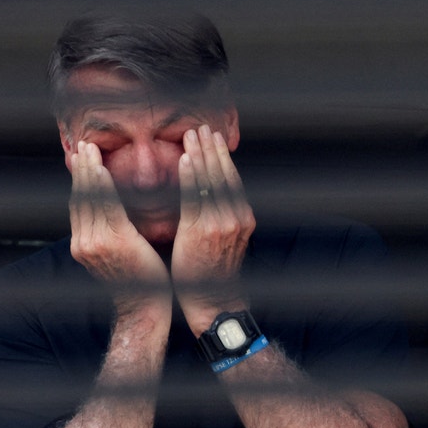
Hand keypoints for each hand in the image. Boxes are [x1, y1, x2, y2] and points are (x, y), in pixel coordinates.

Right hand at [68, 141, 170, 310]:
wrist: (144, 307)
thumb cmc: (140, 280)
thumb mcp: (121, 253)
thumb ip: (113, 232)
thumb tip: (116, 212)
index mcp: (84, 245)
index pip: (79, 206)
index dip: (79, 181)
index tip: (81, 160)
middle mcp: (83, 243)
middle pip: (79, 198)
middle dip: (80, 170)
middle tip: (82, 146)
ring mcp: (94, 243)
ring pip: (88, 199)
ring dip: (88, 171)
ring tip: (89, 149)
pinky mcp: (111, 242)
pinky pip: (105, 207)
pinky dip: (101, 186)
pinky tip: (101, 168)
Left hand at [171, 125, 255, 334]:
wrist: (213, 300)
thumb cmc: (212, 271)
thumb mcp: (224, 239)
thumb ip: (219, 215)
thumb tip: (207, 194)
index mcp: (242, 217)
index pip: (231, 179)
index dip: (221, 156)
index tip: (212, 137)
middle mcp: (236, 217)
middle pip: (223, 175)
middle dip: (212, 149)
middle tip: (202, 127)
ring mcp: (221, 224)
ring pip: (211, 182)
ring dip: (201, 155)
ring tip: (192, 135)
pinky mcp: (203, 232)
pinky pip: (196, 199)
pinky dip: (191, 178)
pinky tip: (185, 161)